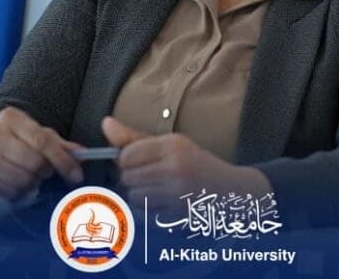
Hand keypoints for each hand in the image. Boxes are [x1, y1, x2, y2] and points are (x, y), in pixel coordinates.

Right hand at [0, 106, 84, 199]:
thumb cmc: (21, 141)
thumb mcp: (41, 136)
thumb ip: (63, 146)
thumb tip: (83, 155)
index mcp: (11, 118)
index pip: (43, 141)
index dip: (62, 160)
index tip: (76, 176)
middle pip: (34, 162)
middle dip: (44, 171)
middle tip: (43, 170)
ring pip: (22, 179)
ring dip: (32, 183)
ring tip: (29, 175)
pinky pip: (9, 192)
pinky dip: (18, 192)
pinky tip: (15, 182)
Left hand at [102, 116, 271, 213]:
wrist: (233, 191)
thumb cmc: (197, 164)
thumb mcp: (170, 144)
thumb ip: (134, 138)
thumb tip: (105, 123)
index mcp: (173, 145)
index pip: (126, 155)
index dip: (125, 161)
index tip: (136, 162)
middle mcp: (176, 167)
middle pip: (127, 178)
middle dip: (131, 179)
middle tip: (148, 177)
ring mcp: (177, 193)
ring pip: (134, 197)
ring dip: (139, 196)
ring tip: (156, 190)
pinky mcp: (179, 214)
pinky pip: (146, 213)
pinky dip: (149, 210)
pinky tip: (164, 203)